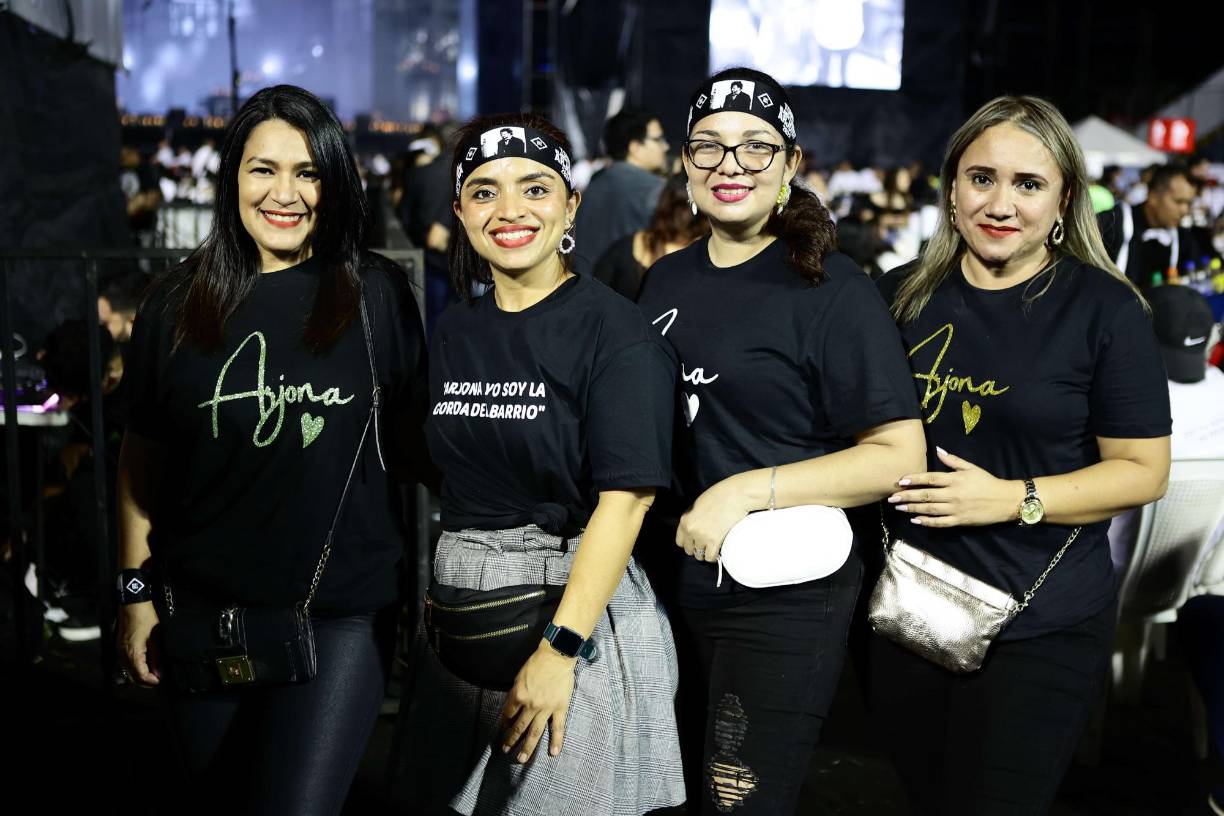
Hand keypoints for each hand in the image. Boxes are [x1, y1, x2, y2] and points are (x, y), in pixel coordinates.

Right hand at [117, 601, 161, 685]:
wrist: (133, 606)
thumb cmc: (146, 619)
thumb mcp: (155, 638)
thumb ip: (156, 657)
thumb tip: (159, 672)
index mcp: (133, 653)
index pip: (140, 675)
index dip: (151, 681)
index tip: (160, 680)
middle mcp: (123, 655)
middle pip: (132, 676)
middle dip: (144, 682)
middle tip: (157, 680)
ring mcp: (119, 651)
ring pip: (127, 671)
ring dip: (139, 676)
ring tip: (152, 674)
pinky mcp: (119, 647)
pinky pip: (125, 663)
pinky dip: (134, 668)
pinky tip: (143, 666)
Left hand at [499, 644, 576, 762]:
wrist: (557, 656)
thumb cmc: (537, 663)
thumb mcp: (519, 676)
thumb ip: (516, 692)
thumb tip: (513, 706)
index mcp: (518, 695)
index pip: (508, 714)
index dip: (504, 722)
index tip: (503, 728)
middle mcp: (530, 705)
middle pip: (519, 727)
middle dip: (511, 739)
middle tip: (505, 750)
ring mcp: (546, 709)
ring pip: (535, 732)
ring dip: (527, 746)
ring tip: (521, 759)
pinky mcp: (560, 708)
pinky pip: (558, 728)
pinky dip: (556, 741)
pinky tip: (553, 753)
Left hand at [676, 477, 751, 562]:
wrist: (735, 495)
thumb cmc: (718, 496)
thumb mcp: (698, 505)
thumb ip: (692, 518)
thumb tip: (694, 528)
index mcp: (684, 520)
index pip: (679, 541)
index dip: (688, 542)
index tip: (694, 541)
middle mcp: (690, 530)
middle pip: (689, 550)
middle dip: (696, 548)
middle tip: (705, 544)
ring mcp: (702, 537)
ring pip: (699, 555)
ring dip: (705, 552)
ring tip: (712, 547)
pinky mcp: (714, 541)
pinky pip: (710, 557)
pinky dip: (713, 556)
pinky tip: (717, 551)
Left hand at [887, 446, 1024, 527]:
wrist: (1006, 500)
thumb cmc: (987, 482)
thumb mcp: (971, 468)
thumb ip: (953, 461)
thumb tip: (937, 451)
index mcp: (955, 479)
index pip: (930, 478)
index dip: (914, 479)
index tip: (900, 481)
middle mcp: (954, 494)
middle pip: (926, 495)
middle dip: (907, 496)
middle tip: (891, 497)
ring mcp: (956, 509)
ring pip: (930, 509)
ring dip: (912, 509)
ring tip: (899, 508)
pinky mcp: (960, 520)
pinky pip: (940, 522)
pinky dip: (927, 522)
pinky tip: (915, 520)